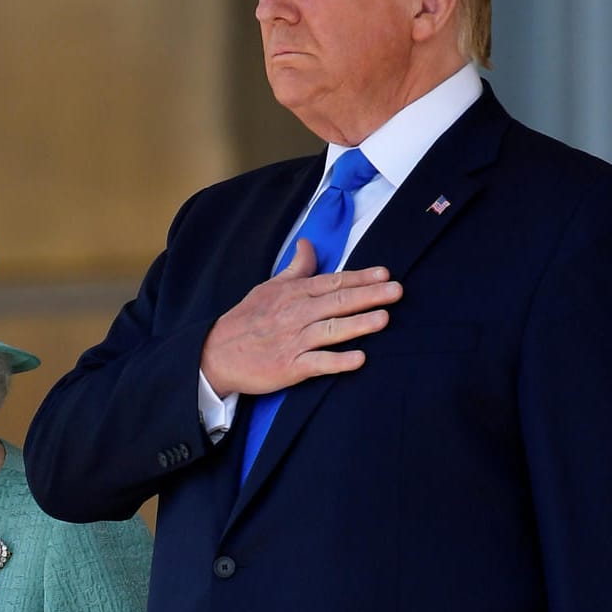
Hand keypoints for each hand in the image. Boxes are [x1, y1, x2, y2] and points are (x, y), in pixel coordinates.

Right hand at [200, 237, 401, 396]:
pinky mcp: (288, 367)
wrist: (214, 354)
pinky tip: (358, 359)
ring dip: (357, 324)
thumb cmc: (245, 321)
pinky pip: (316, 363)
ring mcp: (292, 341)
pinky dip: (337, 361)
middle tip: (397, 291)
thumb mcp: (268, 288)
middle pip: (336, 302)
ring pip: (330, 330)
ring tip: (383, 319)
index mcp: (292, 294)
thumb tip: (308, 244)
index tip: (385, 274)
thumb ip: (295, 269)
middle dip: (368, 295)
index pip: (331, 282)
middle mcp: (295, 315)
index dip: (359, 278)